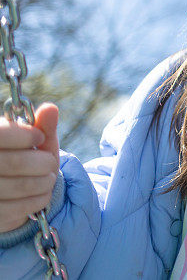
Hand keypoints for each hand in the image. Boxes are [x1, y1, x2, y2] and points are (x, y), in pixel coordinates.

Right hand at [0, 103, 59, 231]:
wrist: (14, 193)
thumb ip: (42, 125)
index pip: (0, 135)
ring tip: (48, 177)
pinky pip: (23, 207)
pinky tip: (42, 192)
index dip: (24, 135)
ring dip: (45, 181)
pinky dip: (40, 198)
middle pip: (15, 162)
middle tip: (49, 163)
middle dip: (43, 162)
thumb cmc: (25, 158)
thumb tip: (50, 108)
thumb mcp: (33, 141)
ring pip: (22, 186)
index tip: (39, 137)